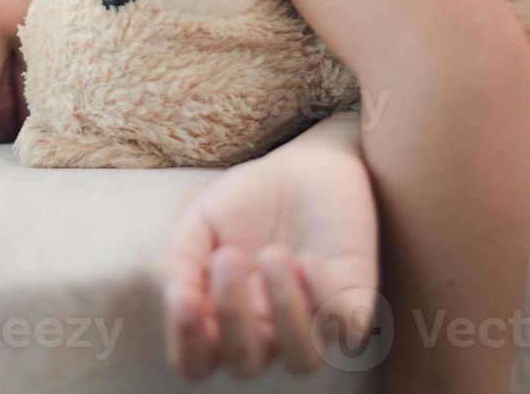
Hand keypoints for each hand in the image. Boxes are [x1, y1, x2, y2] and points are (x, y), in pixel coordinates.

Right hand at [155, 115, 379, 380]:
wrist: (305, 167)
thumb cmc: (245, 202)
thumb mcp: (199, 221)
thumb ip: (177, 261)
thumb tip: (179, 302)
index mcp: (219, 321)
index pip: (197, 363)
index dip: (188, 345)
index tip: (186, 298)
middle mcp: (265, 333)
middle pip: (245, 363)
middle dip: (234, 314)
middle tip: (229, 255)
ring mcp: (311, 323)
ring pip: (302, 359)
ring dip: (285, 310)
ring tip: (275, 255)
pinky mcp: (352, 302)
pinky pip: (345, 328)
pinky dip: (325, 298)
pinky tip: (310, 259)